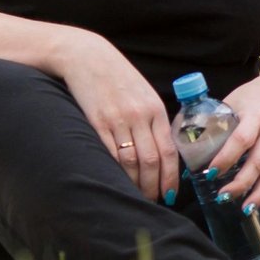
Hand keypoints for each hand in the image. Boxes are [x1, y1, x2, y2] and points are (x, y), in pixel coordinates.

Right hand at [61, 34, 177, 204]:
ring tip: (136, 196)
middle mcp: (139, 116)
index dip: (170, 177)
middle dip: (154, 186)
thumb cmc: (119, 78)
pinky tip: (117, 182)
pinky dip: (115, 172)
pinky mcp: (96, 123)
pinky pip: (109, 154)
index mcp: (155, 109)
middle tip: (153, 201)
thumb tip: (161, 151)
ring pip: (130, 162)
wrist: (89, 58)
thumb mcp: (144, 94)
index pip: (168, 151)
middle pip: (151, 161)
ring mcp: (117, 121)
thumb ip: (153, 120)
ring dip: (135, 184)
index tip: (170, 194)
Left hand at [211, 80, 259, 219]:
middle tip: (223, 196)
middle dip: (241, 182)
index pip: (242, 139)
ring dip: (258, 194)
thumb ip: (212, 125)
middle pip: (258, 161)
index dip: (227, 157)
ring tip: (245, 210)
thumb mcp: (229, 104)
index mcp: (255, 116)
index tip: (211, 172)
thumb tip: (187, 152)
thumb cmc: (247, 100)